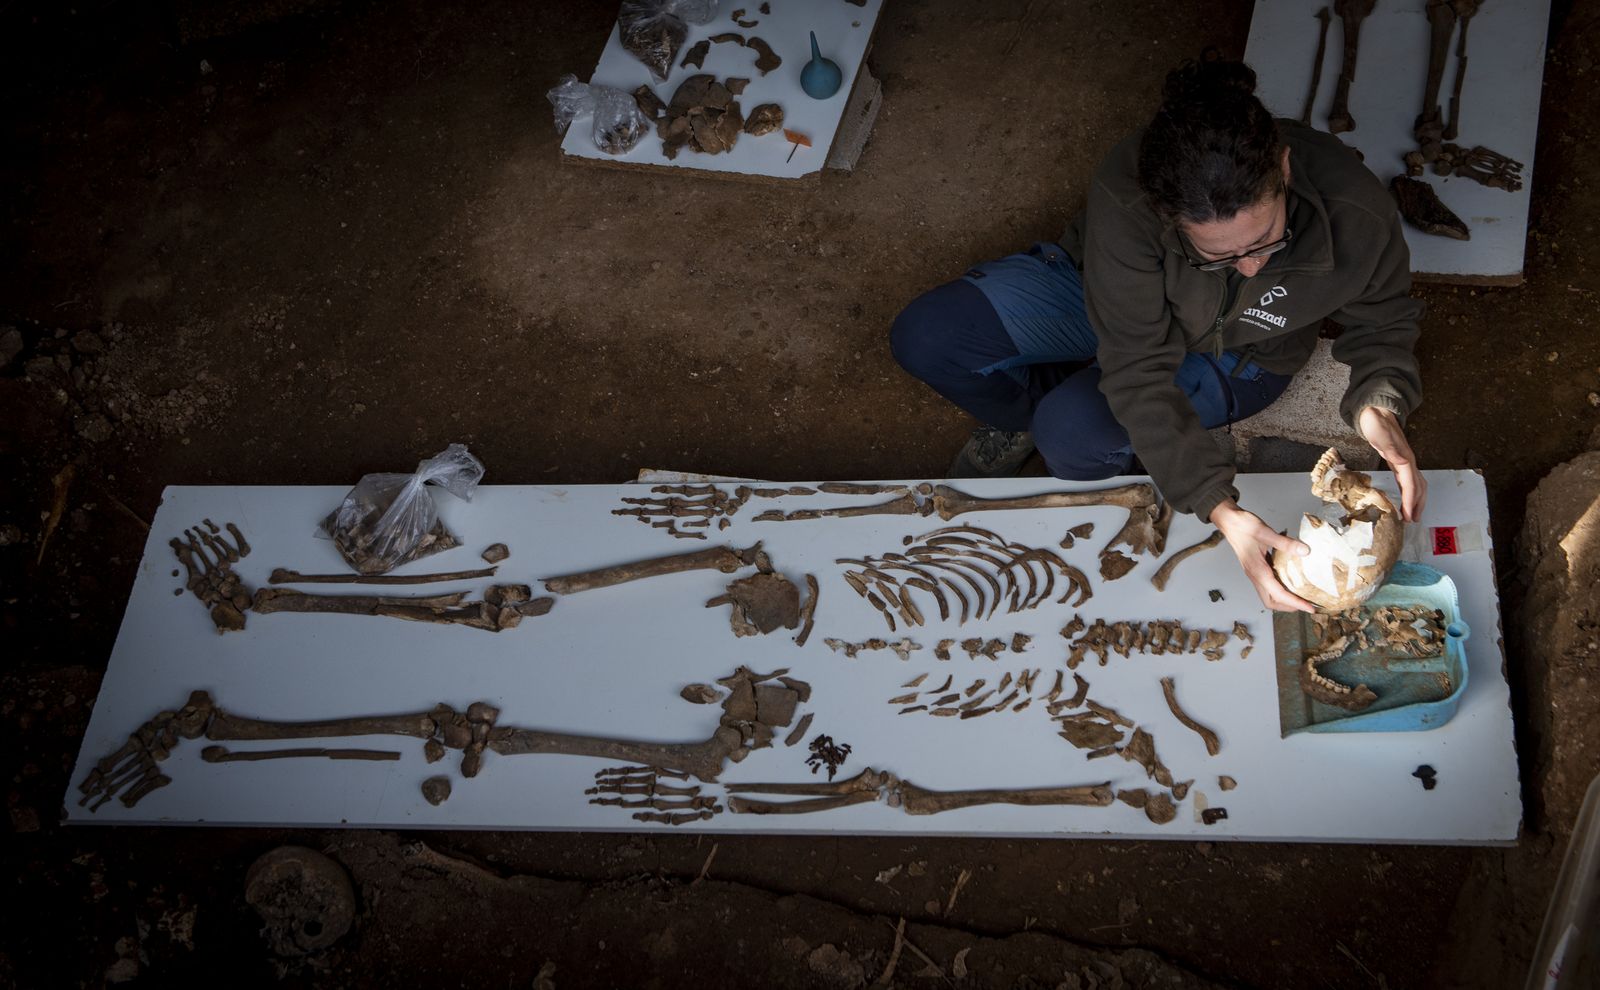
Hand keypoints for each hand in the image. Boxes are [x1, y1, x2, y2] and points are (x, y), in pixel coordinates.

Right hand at [1210, 499, 1314, 612]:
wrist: (1228, 521)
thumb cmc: (1243, 526)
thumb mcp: (1265, 532)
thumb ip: (1285, 543)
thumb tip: (1305, 551)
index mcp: (1257, 570)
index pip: (1278, 594)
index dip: (1295, 603)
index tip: (1310, 608)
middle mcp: (1255, 575)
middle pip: (1271, 601)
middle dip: (1289, 607)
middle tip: (1307, 604)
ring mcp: (1254, 573)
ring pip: (1268, 595)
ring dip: (1284, 600)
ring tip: (1301, 596)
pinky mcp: (1256, 568)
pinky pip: (1268, 585)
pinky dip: (1280, 589)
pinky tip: (1291, 581)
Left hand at [1358, 406, 1426, 521]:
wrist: (1376, 410)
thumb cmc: (1376, 422)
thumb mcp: (1380, 434)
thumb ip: (1391, 447)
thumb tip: (1404, 461)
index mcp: (1404, 458)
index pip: (1411, 483)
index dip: (1410, 500)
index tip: (1408, 515)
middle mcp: (1408, 461)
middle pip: (1418, 487)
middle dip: (1417, 505)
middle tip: (1412, 521)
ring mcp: (1405, 461)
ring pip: (1416, 485)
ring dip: (1416, 501)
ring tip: (1412, 515)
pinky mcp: (1399, 461)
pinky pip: (1408, 481)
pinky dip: (1409, 493)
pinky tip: (1405, 499)